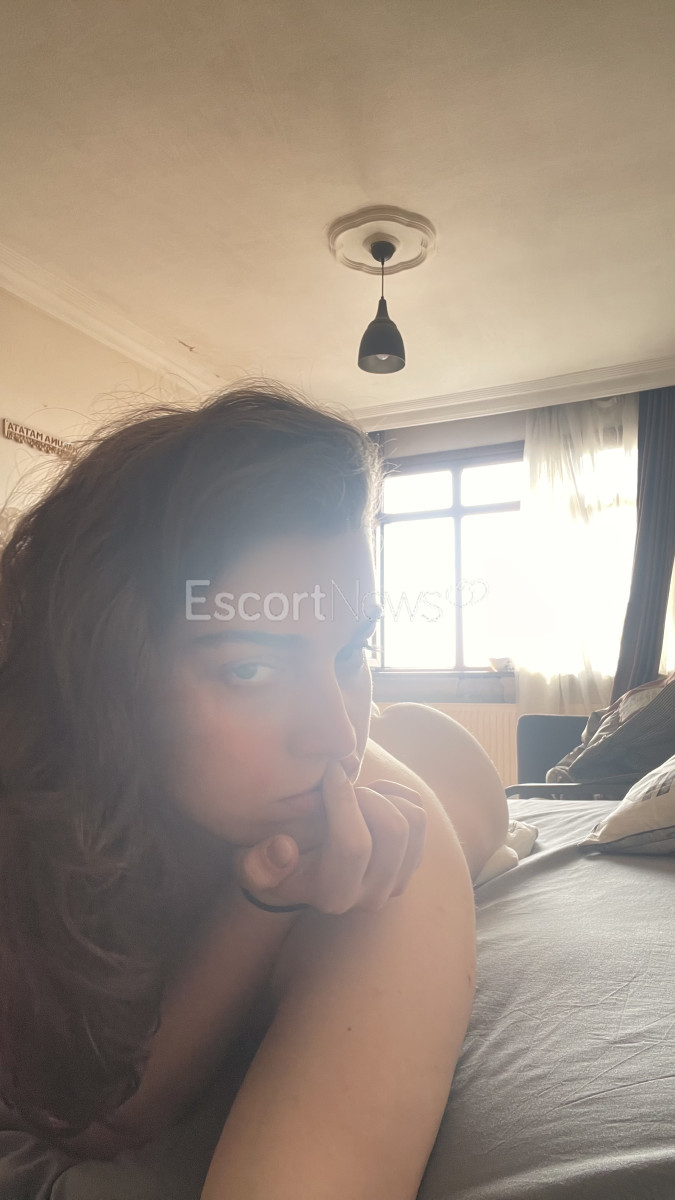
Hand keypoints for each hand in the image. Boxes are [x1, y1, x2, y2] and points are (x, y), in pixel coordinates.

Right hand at [232, 762, 426, 914]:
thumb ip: (259, 863)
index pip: (355, 845)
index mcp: (334, 895)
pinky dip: (398, 795)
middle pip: (394, 830)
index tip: (329, 772)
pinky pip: (420, 813)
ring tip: (355, 794)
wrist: (300, 874)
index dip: (344, 799)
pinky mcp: (412, 862)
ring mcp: (397, 880)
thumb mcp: (251, 865)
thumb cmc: (272, 862)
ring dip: (385, 795)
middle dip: (367, 795)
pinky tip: (369, 799)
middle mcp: (372, 895)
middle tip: (341, 786)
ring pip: (414, 820)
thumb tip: (286, 849)